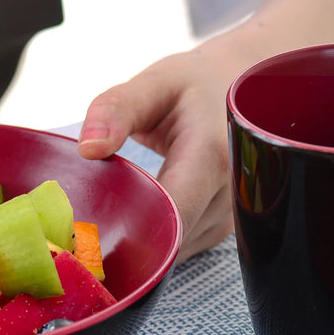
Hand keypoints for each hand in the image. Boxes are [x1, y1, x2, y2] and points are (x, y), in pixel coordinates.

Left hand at [77, 37, 254, 262]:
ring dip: (142, 244)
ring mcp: (234, 215)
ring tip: (109, 219)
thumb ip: (117, 109)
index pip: (174, 215)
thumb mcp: (155, 83)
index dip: (132, 234)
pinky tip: (135, 221)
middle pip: (173, 240)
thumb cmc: (195, 85)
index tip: (89, 239)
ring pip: (178, 251)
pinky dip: (158, 242)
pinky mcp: (226, 226)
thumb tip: (88, 148)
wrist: (248, 89)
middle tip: (84, 231)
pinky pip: (185, 247)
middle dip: (127, 242)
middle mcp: (232, 192)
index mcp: (212, 154)